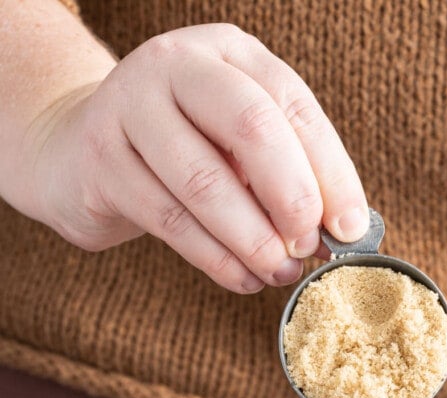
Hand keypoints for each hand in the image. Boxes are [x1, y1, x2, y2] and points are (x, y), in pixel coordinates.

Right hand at [29, 23, 368, 292]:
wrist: (77, 152)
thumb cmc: (180, 152)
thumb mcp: (236, 147)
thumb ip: (288, 175)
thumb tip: (344, 231)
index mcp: (227, 52)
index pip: (292, 104)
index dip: (330, 171)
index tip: (351, 229)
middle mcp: (176, 64)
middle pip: (250, 127)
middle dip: (292, 197)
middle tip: (309, 247)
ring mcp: (129, 106)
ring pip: (205, 182)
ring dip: (253, 240)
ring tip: (281, 273)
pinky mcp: (101, 159)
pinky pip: (169, 220)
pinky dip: (215, 259)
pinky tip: (243, 280)